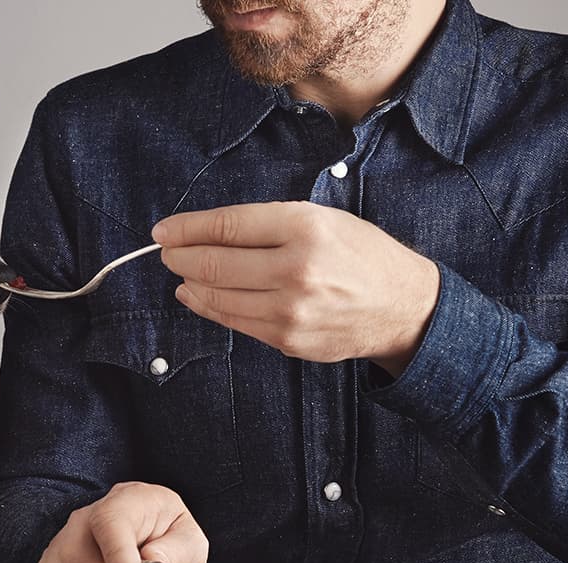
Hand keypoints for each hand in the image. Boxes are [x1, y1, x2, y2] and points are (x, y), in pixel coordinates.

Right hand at [33, 482, 207, 562]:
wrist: (147, 535)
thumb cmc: (166, 535)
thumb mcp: (189, 540)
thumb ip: (178, 550)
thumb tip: (153, 559)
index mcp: (126, 502)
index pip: (109, 523)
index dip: (118, 559)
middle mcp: (85, 518)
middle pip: (76, 557)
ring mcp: (62, 542)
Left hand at [152, 201, 438, 375]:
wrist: (403, 307)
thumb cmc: (361, 255)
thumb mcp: (323, 218)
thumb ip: (269, 223)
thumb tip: (209, 230)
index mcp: (305, 227)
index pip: (227, 225)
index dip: (187, 228)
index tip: (164, 230)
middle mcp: (295, 269)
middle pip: (214, 263)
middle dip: (180, 256)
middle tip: (168, 251)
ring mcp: (290, 309)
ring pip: (217, 296)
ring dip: (190, 283)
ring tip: (181, 273)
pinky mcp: (287, 339)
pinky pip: (234, 321)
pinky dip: (208, 307)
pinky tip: (198, 296)